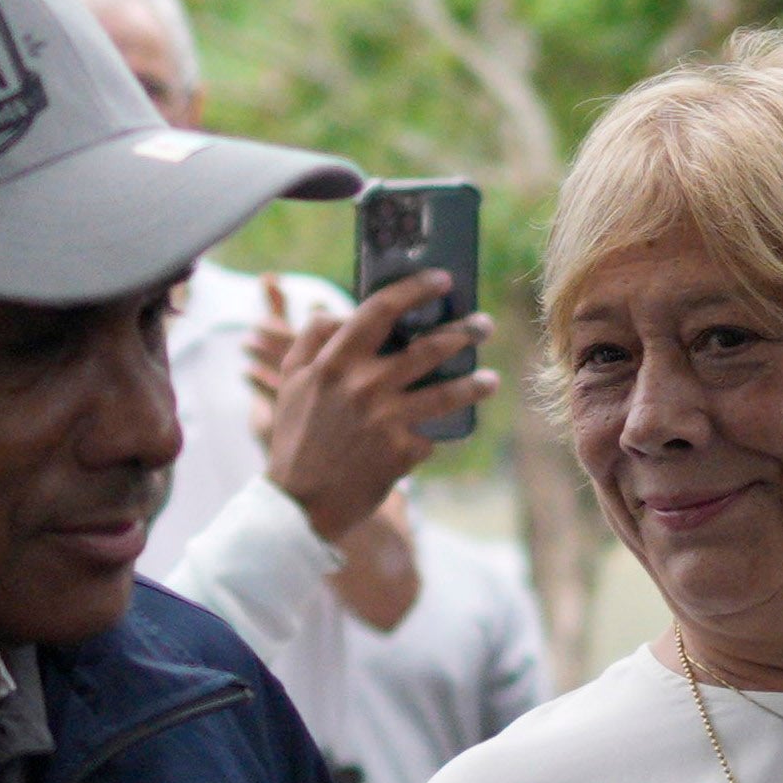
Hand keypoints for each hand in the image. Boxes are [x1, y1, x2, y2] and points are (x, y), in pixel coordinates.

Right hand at [255, 273, 491, 545]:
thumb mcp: (291, 380)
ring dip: (476, 382)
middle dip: (464, 331)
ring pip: (447, 392)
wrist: (300, 503)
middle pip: (427, 347)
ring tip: (490, 379)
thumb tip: (342, 312)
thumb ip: (312, 339)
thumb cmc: (297, 436)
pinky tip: (450, 433)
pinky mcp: (402, 452)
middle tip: (483, 325)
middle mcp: (363, 386)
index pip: (380, 309)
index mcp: (334, 362)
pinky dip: (439, 432)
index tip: (441, 278)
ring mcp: (385, 420)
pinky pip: (432, 434)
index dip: (415, 288)